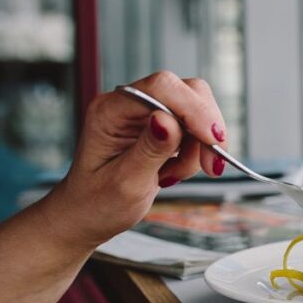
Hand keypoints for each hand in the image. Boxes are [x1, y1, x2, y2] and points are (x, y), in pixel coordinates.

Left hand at [47, 71, 228, 247]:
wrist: (89, 215)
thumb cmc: (97, 203)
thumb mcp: (125, 183)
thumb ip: (149, 150)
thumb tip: (168, 121)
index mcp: (110, 110)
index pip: (161, 88)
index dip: (193, 108)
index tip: (212, 140)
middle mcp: (129, 105)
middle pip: (186, 91)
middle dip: (205, 127)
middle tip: (211, 164)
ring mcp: (146, 114)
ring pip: (196, 111)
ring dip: (200, 146)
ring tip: (176, 175)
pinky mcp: (160, 127)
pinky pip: (193, 129)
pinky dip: (196, 153)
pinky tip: (174, 172)